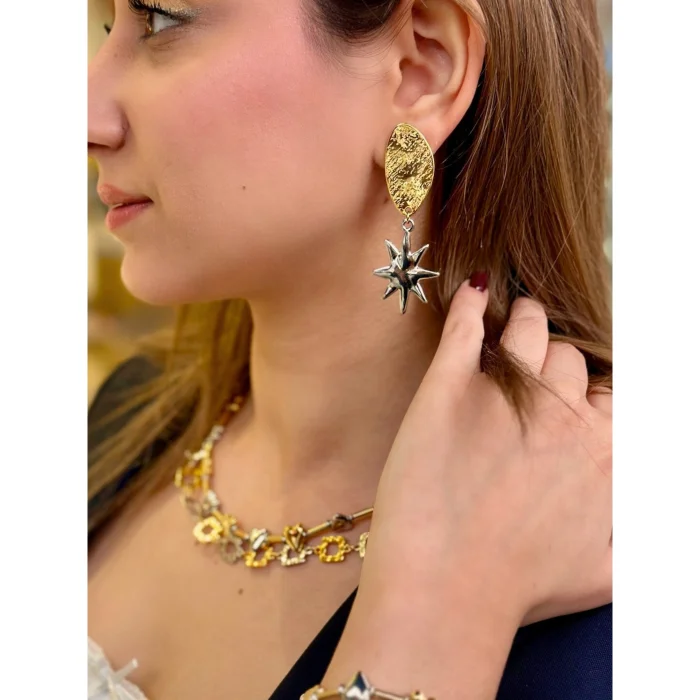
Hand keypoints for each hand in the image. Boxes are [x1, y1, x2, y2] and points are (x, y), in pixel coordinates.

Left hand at [359, 281, 611, 627]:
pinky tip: (471, 290)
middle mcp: (564, 412)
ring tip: (512, 317)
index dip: (587, 392)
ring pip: (529, 330)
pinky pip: (466, 327)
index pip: (607, 393)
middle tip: (533, 361)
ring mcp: (507, 392)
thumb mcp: (605, 570)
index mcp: (604, 451)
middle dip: (554, 357)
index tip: (572, 393)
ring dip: (524, 318)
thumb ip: (633, 534)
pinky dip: (469, 303)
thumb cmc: (520, 588)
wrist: (446, 591)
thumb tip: (639, 516)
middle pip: (568, 360)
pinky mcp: (449, 386)